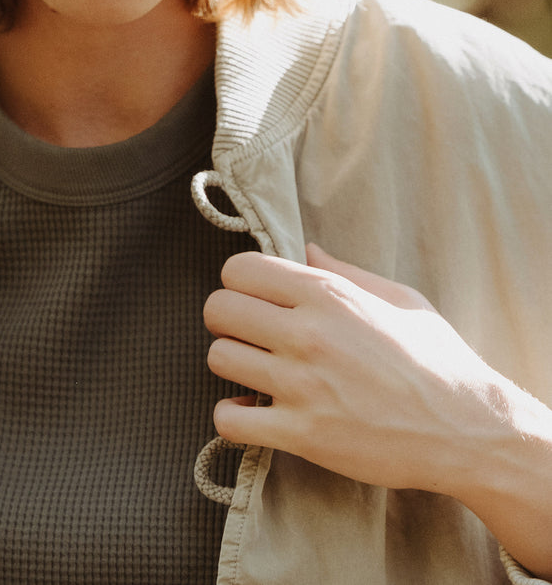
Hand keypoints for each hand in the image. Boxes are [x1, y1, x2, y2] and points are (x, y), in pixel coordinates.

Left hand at [203, 244, 505, 494]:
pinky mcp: (302, 434)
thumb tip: (305, 250)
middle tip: (249, 334)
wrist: (467, 430)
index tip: (255, 297)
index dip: (239, 281)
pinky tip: (254, 412)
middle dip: (225, 319)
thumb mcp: (399, 299)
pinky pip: (230, 420)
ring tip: (256, 372)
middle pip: (217, 309)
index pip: (239, 268)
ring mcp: (302, 385)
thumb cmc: (437, 360)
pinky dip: (232, 417)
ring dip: (231, 365)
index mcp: (329, 294)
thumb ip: (345, 272)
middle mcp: (308, 333)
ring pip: (218, 358)